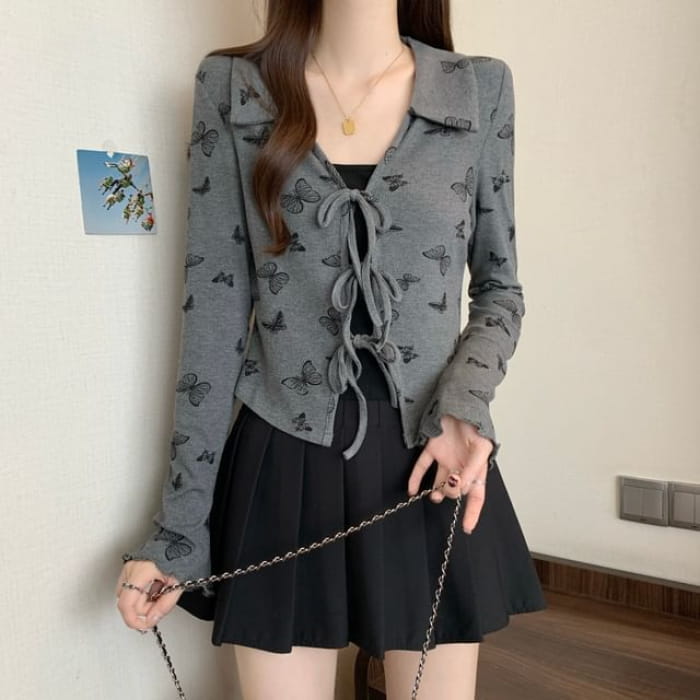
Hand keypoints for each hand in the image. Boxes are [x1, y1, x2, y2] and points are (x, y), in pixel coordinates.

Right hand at [115, 559, 183, 632]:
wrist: (183, 540)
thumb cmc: (182, 555)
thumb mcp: (177, 584)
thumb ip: (164, 605)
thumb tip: (152, 620)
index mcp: (141, 571)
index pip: (127, 605)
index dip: (134, 620)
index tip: (144, 626)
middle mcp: (132, 568)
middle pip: (127, 602)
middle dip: (144, 609)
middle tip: (160, 605)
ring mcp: (130, 565)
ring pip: (128, 595)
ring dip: (143, 601)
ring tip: (160, 592)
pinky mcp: (132, 565)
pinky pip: (131, 586)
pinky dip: (142, 592)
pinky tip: (156, 587)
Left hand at [407, 414, 490, 533]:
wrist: (459, 403)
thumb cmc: (475, 425)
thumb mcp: (481, 447)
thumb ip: (473, 469)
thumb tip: (460, 488)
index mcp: (476, 468)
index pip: (477, 495)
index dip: (473, 512)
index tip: (467, 527)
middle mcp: (460, 466)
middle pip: (456, 490)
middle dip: (452, 492)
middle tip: (450, 487)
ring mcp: (445, 459)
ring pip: (439, 482)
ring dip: (436, 492)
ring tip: (435, 494)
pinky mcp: (431, 450)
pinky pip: (422, 467)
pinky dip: (415, 479)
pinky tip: (412, 490)